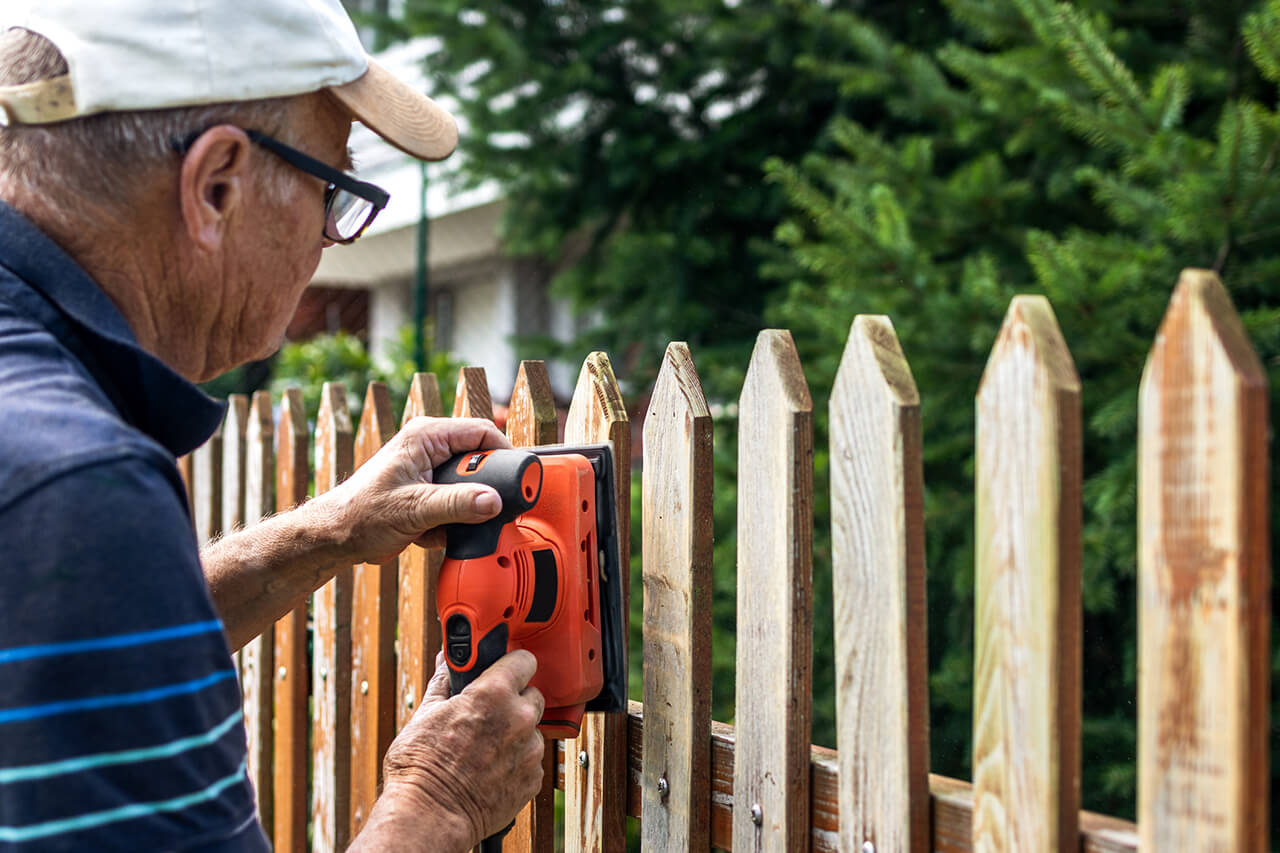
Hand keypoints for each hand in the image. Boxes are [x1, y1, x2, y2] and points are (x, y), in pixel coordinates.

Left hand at [312, 416, 510, 563]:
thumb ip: (457, 504)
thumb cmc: (361, 514)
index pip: (482, 432)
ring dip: (464, 510)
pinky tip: (432, 532)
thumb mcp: (414, 509)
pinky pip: (457, 502)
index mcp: (426, 436)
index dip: (504, 454)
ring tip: (446, 525)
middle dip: (482, 490)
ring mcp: (429, 470)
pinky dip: (450, 522)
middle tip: (481, 511)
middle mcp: (430, 447)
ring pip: (470, 485)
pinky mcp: (428, 491)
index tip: (518, 480)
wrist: (335, 538)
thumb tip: (493, 501)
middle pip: (479, 460)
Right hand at [381, 650, 545, 844]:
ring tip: (485, 749)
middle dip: (514, 701)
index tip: (506, 670)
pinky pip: (531, 759)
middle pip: (532, 695)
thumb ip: (444, 682)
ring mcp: (530, 750)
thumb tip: (446, 661)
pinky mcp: (533, 778)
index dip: (513, 664)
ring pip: (532, 730)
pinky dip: (516, 762)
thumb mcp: (426, 713)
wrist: (429, 816)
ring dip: (516, 734)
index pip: (524, 660)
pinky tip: (491, 769)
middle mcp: (519, 718)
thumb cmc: (421, 767)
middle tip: (487, 715)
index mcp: (494, 694)